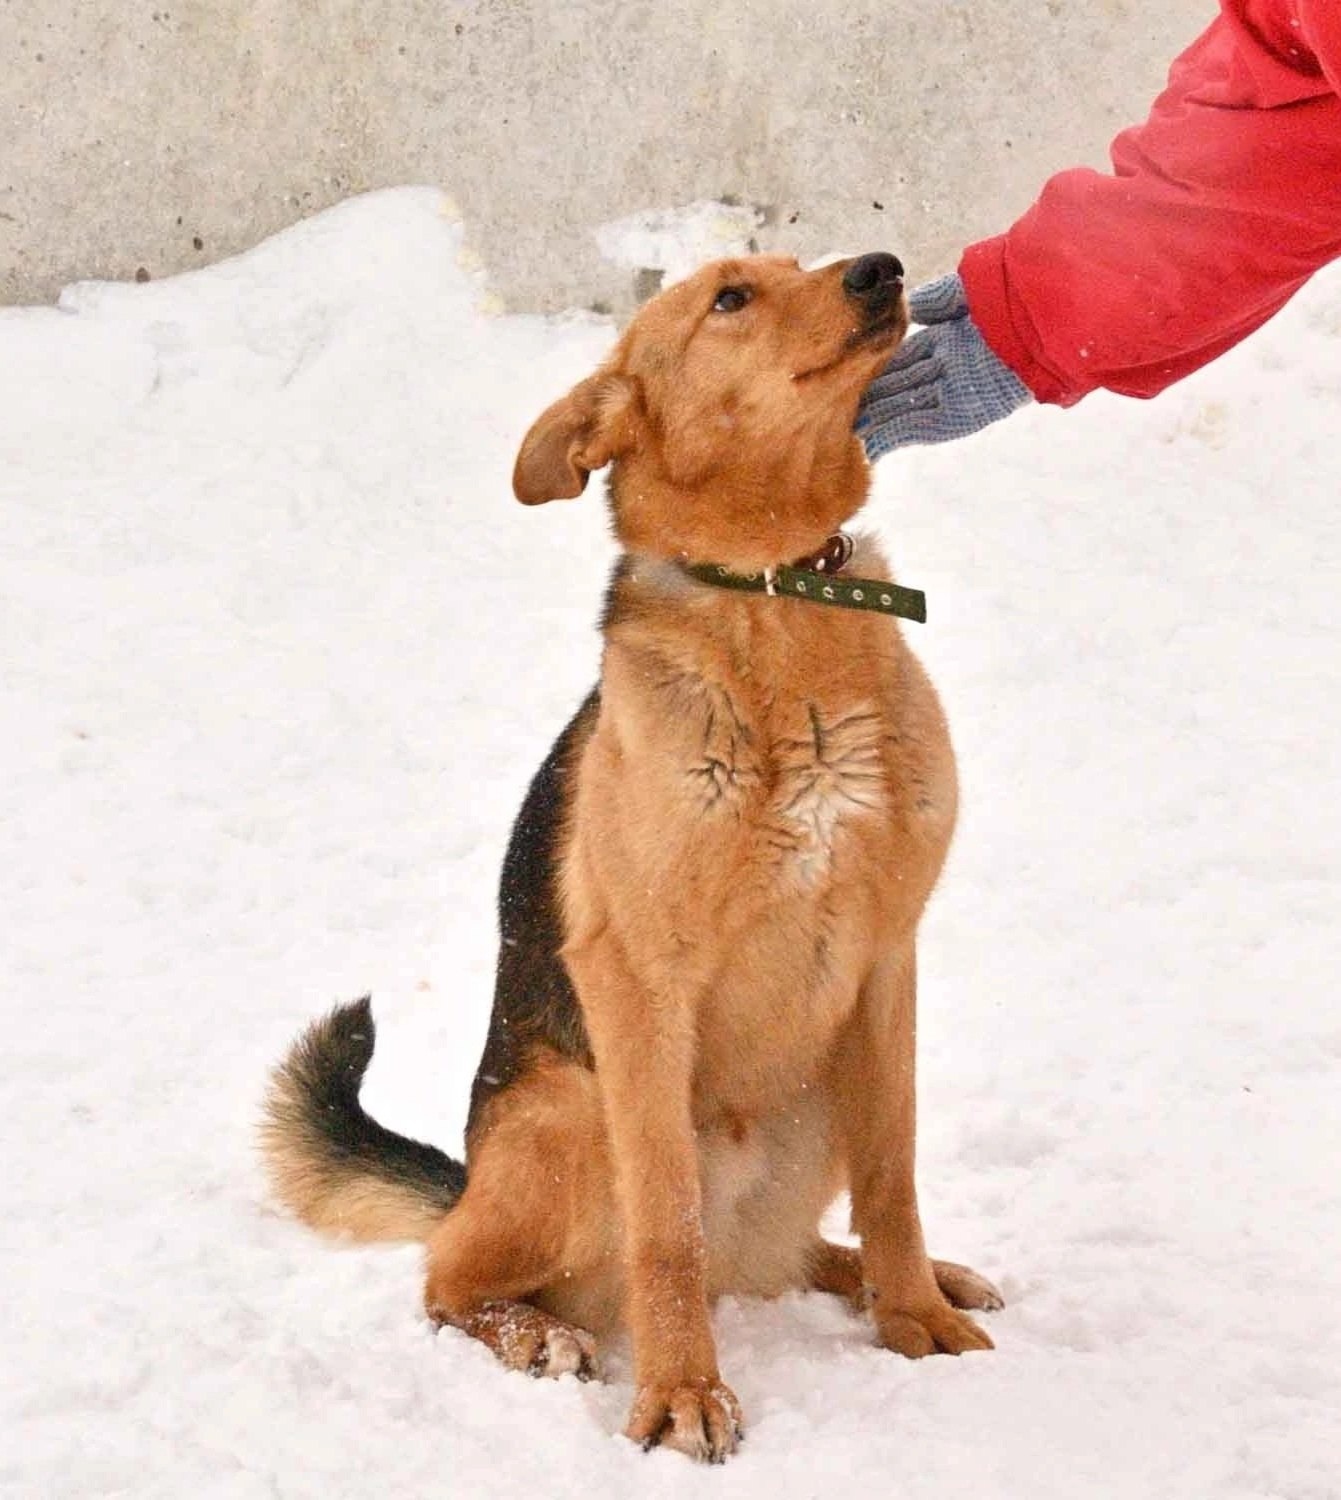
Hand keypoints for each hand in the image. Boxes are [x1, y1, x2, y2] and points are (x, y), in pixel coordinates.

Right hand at [856, 274, 1031, 458]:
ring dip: (874, 424)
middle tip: (831, 413)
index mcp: (949, 339)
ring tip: (841, 436)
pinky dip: (894, 436)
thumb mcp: (963, 292)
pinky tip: (868, 445)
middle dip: (867, 401)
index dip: (871, 370)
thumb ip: (933, 302)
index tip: (842, 378)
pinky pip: (921, 427)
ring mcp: (956, 393)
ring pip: (905, 410)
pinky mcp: (965, 415)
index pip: (901, 359)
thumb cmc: (1009, 296)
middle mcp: (950, 368)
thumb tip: (904, 310)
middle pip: (899, 388)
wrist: (1046, 317)